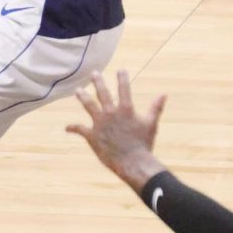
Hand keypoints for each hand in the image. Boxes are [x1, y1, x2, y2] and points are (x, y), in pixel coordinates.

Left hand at [66, 70, 168, 191]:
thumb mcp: (151, 124)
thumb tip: (164, 94)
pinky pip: (79, 129)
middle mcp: (111, 113)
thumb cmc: (144, 144)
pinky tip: (67, 128)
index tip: (120, 70)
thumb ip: (155, 107)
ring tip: (78, 90)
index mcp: (126, 109)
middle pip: (102, 93)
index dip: (122, 78)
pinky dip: (72, 128)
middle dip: (98, 82)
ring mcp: (100, 123)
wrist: (133, 162)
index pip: (123, 89)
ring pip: (88, 105)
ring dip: (82, 97)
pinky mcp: (92, 135)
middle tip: (94, 73)